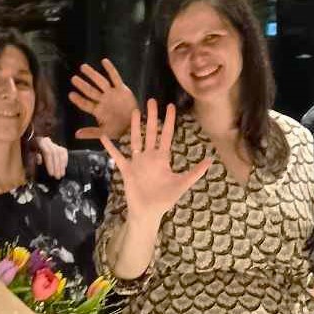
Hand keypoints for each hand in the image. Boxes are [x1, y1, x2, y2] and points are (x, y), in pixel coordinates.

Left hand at [33, 137, 68, 177]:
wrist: (31, 143)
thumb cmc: (29, 151)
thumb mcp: (27, 154)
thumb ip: (32, 159)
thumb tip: (39, 162)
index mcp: (39, 142)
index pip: (48, 152)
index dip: (50, 164)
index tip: (51, 174)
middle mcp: (47, 141)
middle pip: (55, 153)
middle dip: (57, 166)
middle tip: (57, 176)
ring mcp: (53, 143)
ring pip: (61, 153)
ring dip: (62, 164)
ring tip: (61, 174)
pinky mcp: (57, 146)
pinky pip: (64, 151)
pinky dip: (65, 159)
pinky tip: (64, 166)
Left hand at [70, 58, 136, 141]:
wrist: (135, 126)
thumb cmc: (119, 130)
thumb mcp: (104, 133)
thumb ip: (91, 133)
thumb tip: (76, 135)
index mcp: (98, 111)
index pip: (86, 104)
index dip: (79, 100)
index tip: (71, 94)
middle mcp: (103, 100)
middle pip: (91, 91)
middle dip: (82, 85)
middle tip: (73, 79)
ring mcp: (112, 94)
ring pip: (100, 82)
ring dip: (92, 75)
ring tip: (83, 67)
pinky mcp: (122, 90)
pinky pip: (115, 78)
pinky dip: (110, 70)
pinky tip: (104, 61)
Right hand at [101, 100, 210, 220]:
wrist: (149, 212)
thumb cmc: (165, 199)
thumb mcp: (182, 184)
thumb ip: (195, 172)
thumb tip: (210, 161)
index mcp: (162, 158)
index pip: (166, 135)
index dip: (168, 121)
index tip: (170, 106)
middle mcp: (149, 156)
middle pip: (151, 132)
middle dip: (151, 117)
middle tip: (151, 100)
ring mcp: (137, 162)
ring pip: (135, 139)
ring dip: (134, 126)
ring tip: (133, 112)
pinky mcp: (126, 169)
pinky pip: (117, 156)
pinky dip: (110, 147)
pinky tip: (103, 137)